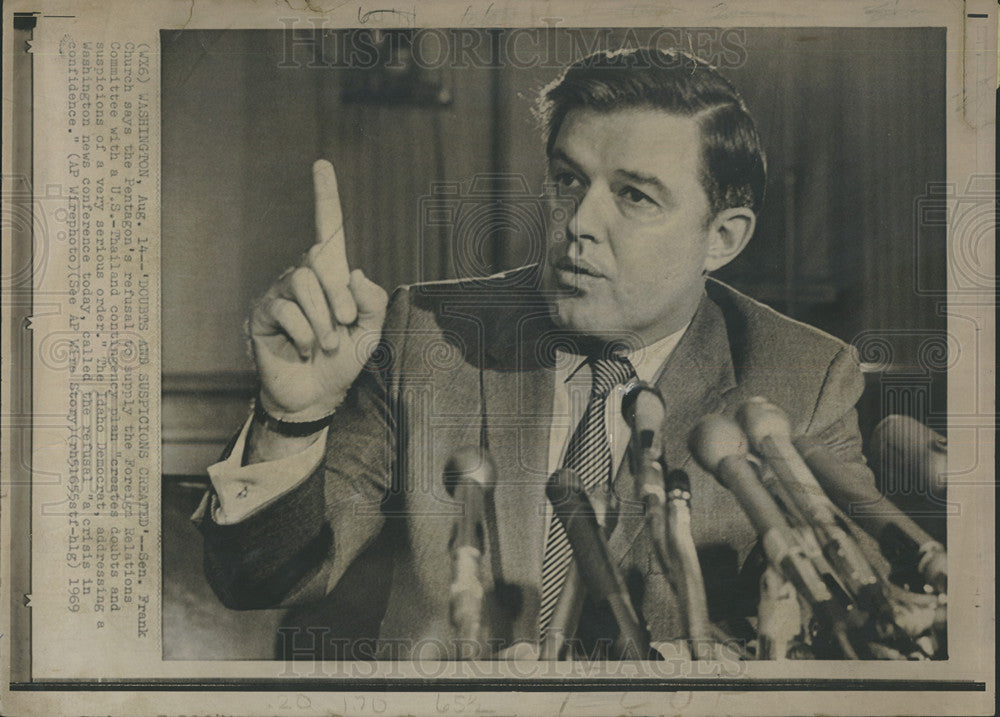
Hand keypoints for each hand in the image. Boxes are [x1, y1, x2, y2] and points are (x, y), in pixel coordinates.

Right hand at [250, 159, 388, 421]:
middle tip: (345, 327)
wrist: (316, 395)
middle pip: (319, 261)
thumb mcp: (370, 331)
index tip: (322, 163)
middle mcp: (303, 277)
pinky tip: (304, 350)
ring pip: (303, 285)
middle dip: (339, 298)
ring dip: (323, 322)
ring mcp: (280, 294)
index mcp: (331, 276)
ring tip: (325, 345)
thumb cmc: (344, 360)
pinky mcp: (263, 314)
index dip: (326, 197)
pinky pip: (287, 311)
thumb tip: (353, 271)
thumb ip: (372, 301)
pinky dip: (304, 335)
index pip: (327, 230)